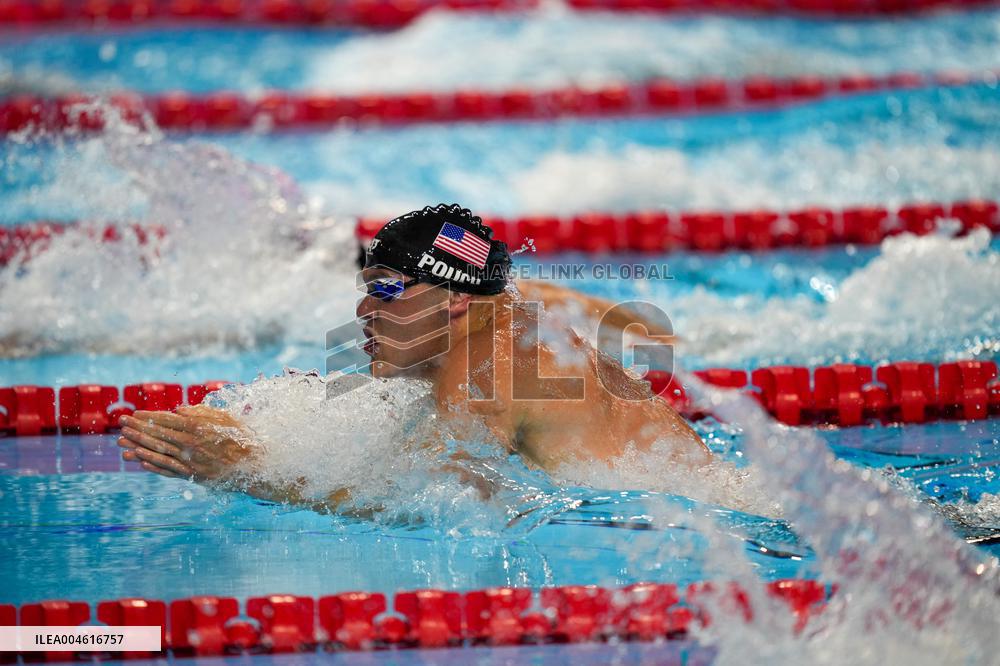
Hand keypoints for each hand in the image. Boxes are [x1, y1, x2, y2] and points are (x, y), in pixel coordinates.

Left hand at [117, 405, 253, 482]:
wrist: (253, 464)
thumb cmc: (240, 437)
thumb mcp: (224, 418)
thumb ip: (200, 413)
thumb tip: (178, 410)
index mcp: (197, 427)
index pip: (166, 420)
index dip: (148, 416)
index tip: (134, 413)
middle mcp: (190, 444)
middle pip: (158, 435)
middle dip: (137, 428)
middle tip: (121, 423)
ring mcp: (190, 460)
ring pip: (158, 452)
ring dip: (138, 446)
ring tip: (121, 442)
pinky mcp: (192, 475)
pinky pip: (168, 469)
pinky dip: (153, 465)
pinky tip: (140, 461)